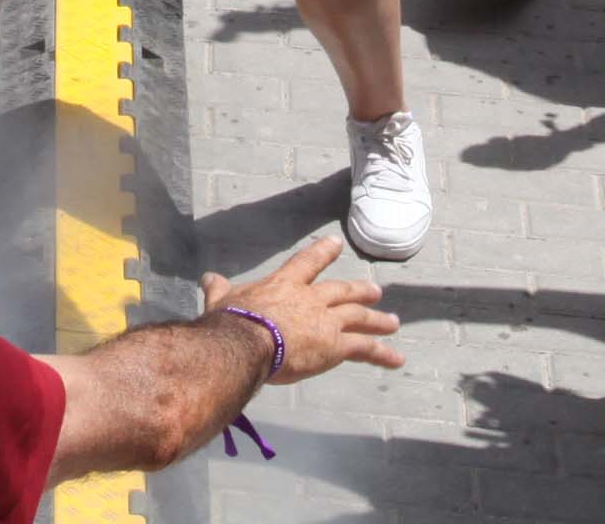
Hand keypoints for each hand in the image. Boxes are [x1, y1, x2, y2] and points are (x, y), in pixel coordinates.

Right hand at [194, 237, 403, 388]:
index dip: (323, 252)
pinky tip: (397, 359)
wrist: (246, 343)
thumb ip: (219, 288)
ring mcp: (327, 322)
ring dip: (378, 320)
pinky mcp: (336, 346)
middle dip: (361, 291)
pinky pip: (365, 349)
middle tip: (377, 291)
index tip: (335, 244)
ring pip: (359, 318)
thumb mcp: (222, 299)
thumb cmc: (232, 321)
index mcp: (285, 284)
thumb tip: (207, 277)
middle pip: (343, 292)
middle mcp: (311, 299)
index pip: (307, 262)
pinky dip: (383, 354)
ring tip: (393, 322)